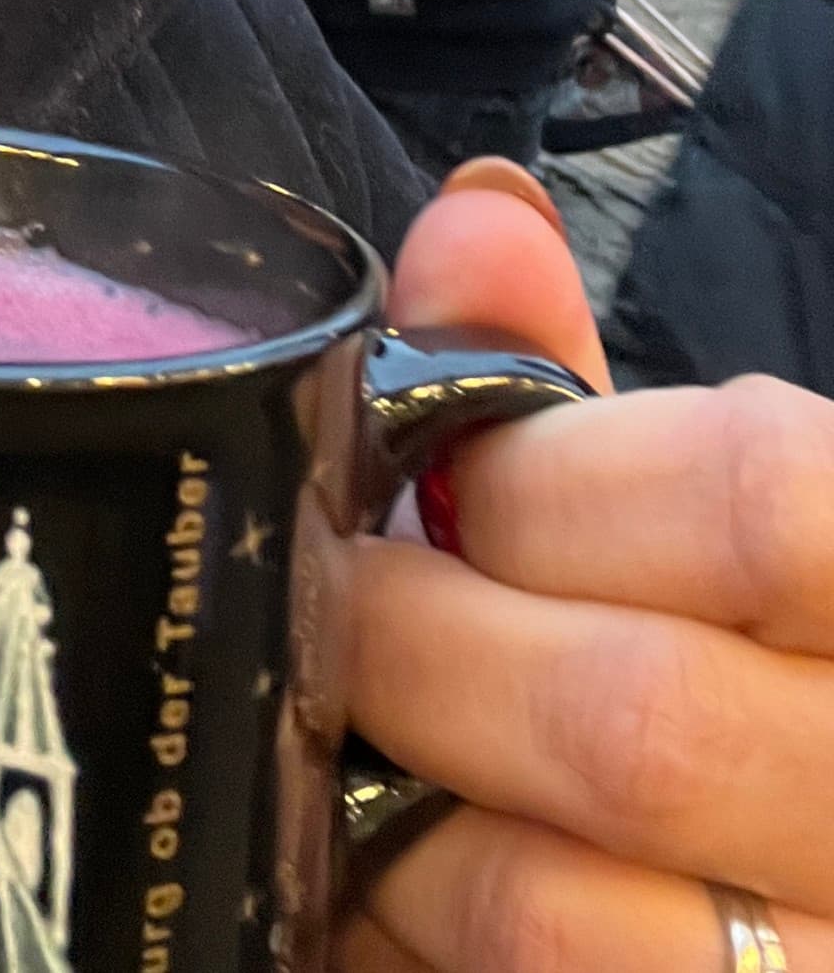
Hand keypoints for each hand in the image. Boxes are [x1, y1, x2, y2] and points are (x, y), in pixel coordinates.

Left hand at [338, 162, 833, 971]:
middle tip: (334, 607)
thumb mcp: (710, 522)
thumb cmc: (755, 666)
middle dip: (421, 645)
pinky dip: (397, 943)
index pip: (757, 505)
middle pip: (633, 725)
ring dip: (395, 824)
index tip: (448, 485)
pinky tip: (373, 886)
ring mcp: (820, 961)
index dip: (549, 485)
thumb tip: (478, 221)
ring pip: (552, 916)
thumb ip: (588, 390)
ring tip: (354, 756)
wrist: (804, 855)